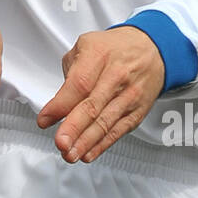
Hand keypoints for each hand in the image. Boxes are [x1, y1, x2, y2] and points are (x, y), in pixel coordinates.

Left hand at [36, 27, 164, 162]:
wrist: (153, 49)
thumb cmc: (115, 48)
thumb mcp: (87, 44)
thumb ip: (70, 71)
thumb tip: (58, 101)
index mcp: (99, 55)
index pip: (79, 84)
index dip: (61, 104)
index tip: (45, 119)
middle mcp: (116, 76)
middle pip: (93, 106)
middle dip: (74, 127)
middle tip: (60, 142)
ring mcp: (129, 96)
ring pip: (105, 122)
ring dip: (86, 142)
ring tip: (69, 153)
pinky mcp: (137, 111)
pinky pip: (118, 131)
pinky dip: (102, 144)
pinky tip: (88, 153)